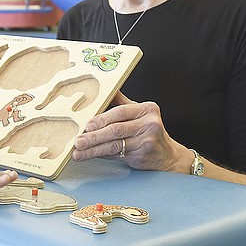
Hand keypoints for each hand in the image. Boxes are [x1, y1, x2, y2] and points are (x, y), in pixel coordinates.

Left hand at [73, 93, 188, 172]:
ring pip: (114, 145)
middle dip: (94, 136)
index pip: (121, 112)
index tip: (87, 125)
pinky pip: (117, 155)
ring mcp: (147, 141)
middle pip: (116, 130)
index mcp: (147, 109)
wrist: (167, 155)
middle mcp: (149, 124)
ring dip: (94, 149)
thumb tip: (106, 90)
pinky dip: (102, 155)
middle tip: (79, 141)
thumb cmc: (149, 131)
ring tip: (79, 152)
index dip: (101, 119)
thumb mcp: (140, 113)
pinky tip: (92, 155)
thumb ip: (122, 103)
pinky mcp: (142, 155)